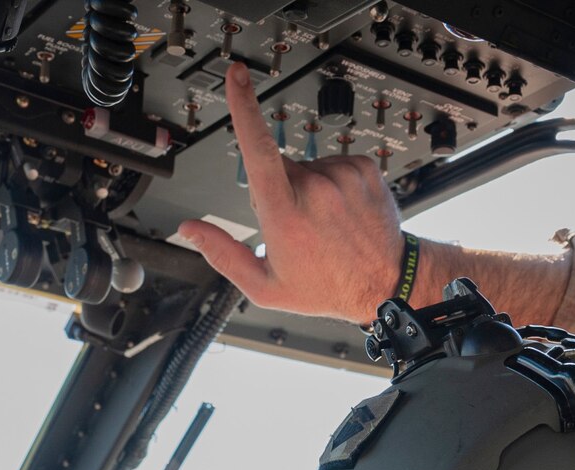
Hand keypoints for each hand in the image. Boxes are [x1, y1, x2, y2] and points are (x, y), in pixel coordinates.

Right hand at [175, 62, 406, 324]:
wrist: (385, 283)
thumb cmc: (325, 287)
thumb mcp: (264, 286)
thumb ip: (221, 254)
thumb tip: (189, 229)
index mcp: (285, 214)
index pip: (257, 149)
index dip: (244, 108)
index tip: (238, 77)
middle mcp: (315, 189)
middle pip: (277, 168)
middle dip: (278, 190)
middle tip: (298, 228)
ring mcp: (342, 176)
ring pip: (307, 168)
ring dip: (308, 189)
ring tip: (323, 224)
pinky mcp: (364, 167)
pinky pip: (333, 165)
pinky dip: (332, 184)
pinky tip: (340, 213)